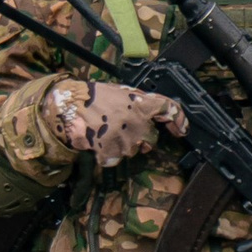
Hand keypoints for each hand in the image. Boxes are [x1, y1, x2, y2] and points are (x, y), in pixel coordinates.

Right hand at [48, 80, 186, 167]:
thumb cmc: (96, 96)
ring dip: (123, 145)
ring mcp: (123, 138)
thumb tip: (157, 113)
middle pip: (152, 139)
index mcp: (141, 102)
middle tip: (125, 129)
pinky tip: (98, 141)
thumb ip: (141, 102)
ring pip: (133, 151)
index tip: (182, 130)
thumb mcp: (123, 92)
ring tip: (106, 131)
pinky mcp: (109, 151)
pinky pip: (115, 159)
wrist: (69, 103)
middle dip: (142, 138)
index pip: (169, 110)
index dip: (179, 121)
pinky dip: (107, 154)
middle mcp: (137, 121)